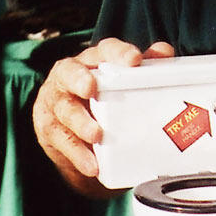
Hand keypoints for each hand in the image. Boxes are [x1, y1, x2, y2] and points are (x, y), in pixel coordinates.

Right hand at [32, 37, 174, 190]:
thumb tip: (165, 52)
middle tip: (91, 89)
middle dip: (80, 79)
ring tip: (96, 135)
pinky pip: (61, 140)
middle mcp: (69, 76)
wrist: (74, 137)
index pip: (105, 50)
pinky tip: (91, 165)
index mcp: (93, 62)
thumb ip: (145, 69)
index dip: (118, 53)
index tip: (134, 61)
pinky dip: (78, 154)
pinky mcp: (49, 128)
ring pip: (64, 109)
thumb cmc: (103, 103)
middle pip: (70, 73)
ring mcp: (56, 102)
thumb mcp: (122, 87)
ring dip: (80, 122)